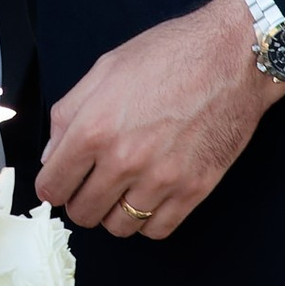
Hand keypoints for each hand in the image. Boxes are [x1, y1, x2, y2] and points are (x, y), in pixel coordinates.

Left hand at [34, 0, 284, 236]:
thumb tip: (52, 155)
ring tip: (123, 190)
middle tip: (92, 184)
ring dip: (114, 212)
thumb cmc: (170, 55)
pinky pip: (157, 230)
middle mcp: (124, 160)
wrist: (232, 56)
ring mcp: (161, 179)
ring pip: (119, 226)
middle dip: (80, 201)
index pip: (52, 187)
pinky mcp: (194, 189)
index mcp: (94, 129)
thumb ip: (68, 114)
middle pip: (82, 213)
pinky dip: (148, 220)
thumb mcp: (104, 70)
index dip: (52, 186)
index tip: (61, 182)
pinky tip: (149, 197)